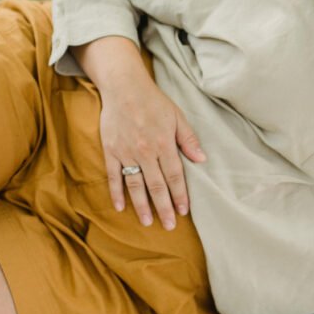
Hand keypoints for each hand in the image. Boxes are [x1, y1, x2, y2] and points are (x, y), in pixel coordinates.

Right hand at [100, 78, 205, 228]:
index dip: (180, 195)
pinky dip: (116, 192)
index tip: (184, 211)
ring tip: (148, 222)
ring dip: (142, 205)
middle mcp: (146, 151)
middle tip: (169, 226)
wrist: (124, 87)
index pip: (175, 176)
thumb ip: (188, 140)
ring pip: (135, 185)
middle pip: (156, 185)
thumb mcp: (177, 117)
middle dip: (164, 207)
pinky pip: (113, 175)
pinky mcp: (110, 150)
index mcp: (164, 144)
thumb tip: (202, 160)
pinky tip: (121, 207)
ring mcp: (126, 152)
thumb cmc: (154, 101)